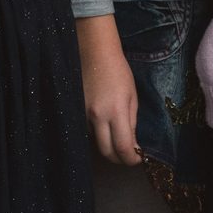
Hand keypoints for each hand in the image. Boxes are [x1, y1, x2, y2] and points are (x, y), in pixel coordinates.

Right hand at [76, 16, 141, 164]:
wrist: (94, 53)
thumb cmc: (118, 71)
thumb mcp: (132, 96)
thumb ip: (131, 121)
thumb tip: (132, 143)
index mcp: (115, 111)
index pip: (123, 147)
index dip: (131, 159)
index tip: (138, 159)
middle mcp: (97, 117)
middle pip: (106, 152)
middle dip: (119, 159)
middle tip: (127, 156)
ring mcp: (83, 115)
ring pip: (95, 143)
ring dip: (107, 146)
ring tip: (116, 140)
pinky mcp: (75, 112)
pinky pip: (87, 131)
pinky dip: (97, 134)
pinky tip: (103, 126)